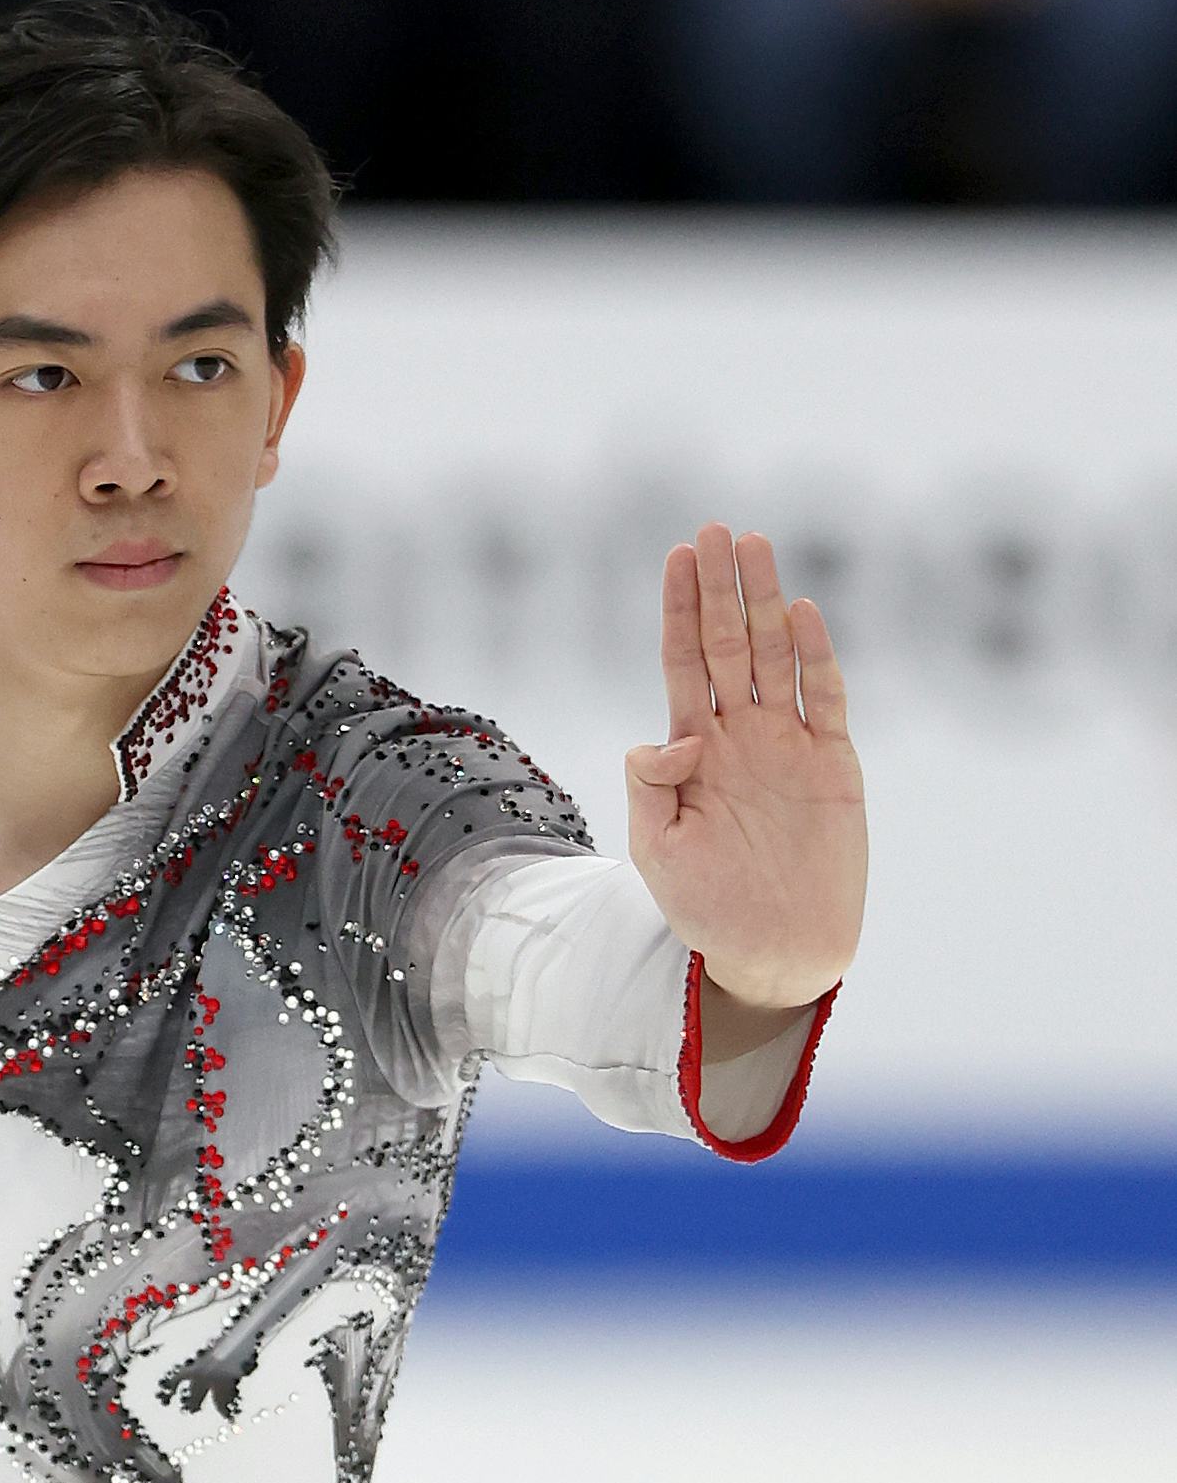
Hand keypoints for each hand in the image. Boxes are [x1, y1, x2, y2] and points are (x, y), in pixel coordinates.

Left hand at [627, 527, 865, 1013]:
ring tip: (754, 544)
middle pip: (729, 645)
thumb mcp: (657, 853)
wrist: (775, 953)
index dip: (681, 610)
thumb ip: (649, 789)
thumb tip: (664, 736)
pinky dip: (815, 656)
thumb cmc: (708, 908)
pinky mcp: (833, 763)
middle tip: (715, 529)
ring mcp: (788, 744)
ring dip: (765, 600)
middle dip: (722, 587)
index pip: (684, 663)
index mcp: (695, 751)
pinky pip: (825, 698)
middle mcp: (741, 735)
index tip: (677, 556)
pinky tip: (800, 614)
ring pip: (775, 656)